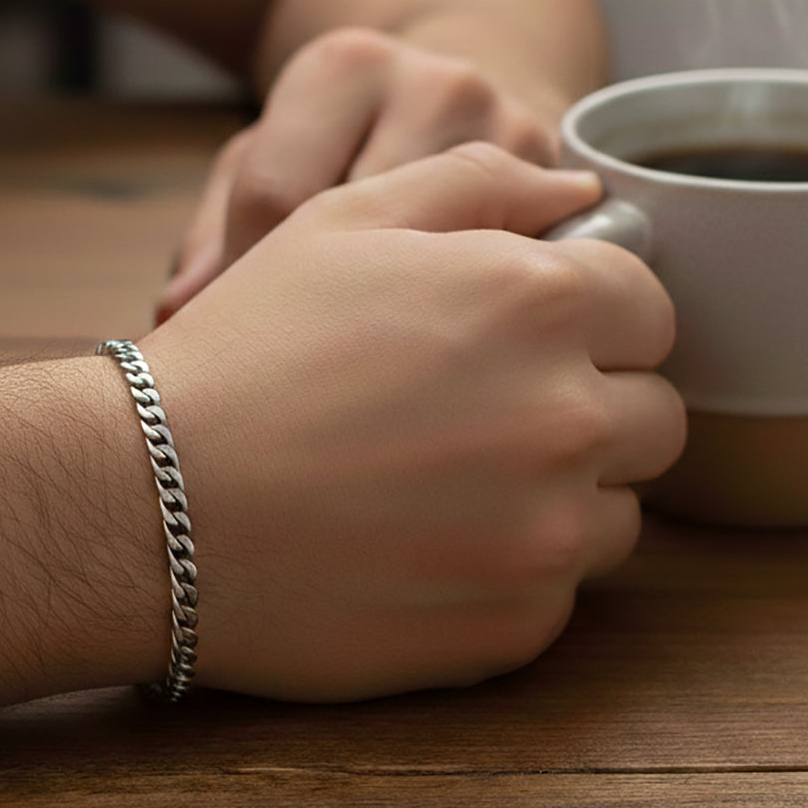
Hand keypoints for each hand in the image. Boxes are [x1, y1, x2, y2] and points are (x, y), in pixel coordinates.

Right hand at [142, 143, 684, 700]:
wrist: (154, 501)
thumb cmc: (248, 349)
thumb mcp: (346, 221)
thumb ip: (480, 181)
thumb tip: (580, 192)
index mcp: (538, 303)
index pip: (650, 308)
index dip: (594, 316)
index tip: (532, 335)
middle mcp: (566, 418)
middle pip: (654, 416)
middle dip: (593, 404)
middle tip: (490, 410)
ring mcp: (545, 536)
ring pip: (617, 511)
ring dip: (562, 494)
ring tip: (450, 483)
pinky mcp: (511, 627)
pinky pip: (559, 593)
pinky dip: (512, 571)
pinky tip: (422, 546)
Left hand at [155, 27, 560, 321]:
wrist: (457, 87)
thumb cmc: (338, 141)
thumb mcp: (268, 158)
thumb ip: (217, 233)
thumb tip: (175, 317)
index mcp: (343, 68)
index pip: (281, 196)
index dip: (247, 281)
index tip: (239, 334)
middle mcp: (436, 83)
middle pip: (370, 229)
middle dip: (328, 307)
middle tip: (305, 367)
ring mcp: (513, 126)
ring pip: (449, 258)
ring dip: (408, 317)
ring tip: (374, 359)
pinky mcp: (565, 175)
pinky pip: (509, 268)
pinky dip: (471, 309)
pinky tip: (444, 339)